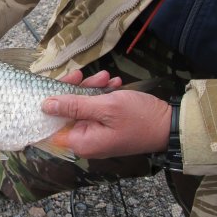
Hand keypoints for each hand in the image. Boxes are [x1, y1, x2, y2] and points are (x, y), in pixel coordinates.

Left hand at [42, 75, 170, 158]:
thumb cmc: (139, 118)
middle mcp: (85, 140)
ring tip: (106, 76)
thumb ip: (73, 105)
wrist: (171, 124)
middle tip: (82, 74)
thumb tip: (45, 105)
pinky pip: (96, 109)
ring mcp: (96, 133)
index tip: (46, 88)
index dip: (47, 107)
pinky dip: (102, 95)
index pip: (50, 127)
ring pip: (82, 107)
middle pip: (66, 113)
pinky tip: (113, 83)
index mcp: (80, 142)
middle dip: (74, 91)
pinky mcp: (105, 125)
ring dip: (91, 89)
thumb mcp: (105, 107)